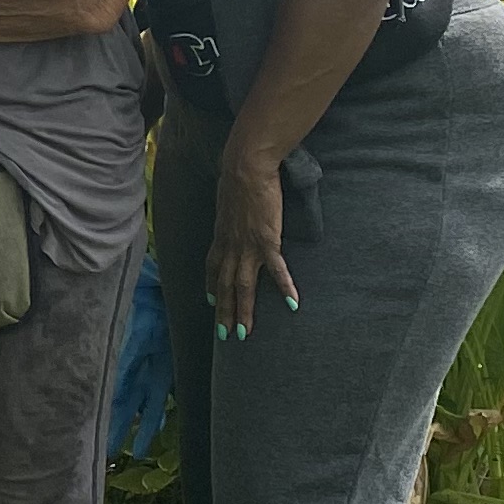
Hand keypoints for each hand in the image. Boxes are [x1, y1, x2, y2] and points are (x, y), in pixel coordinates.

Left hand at [209, 145, 296, 340]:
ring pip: (243, 286)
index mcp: (221, 237)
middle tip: (224, 334)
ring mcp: (247, 246)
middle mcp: (230, 246)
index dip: (212, 287)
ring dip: (244, 310)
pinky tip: (292, 303)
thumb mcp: (228, 201)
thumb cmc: (239, 179)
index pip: (213, 268)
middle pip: (225, 285)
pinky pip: (276, 270)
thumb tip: (234, 210)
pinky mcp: (266, 240)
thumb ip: (231, 214)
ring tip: (245, 332)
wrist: (245, 168)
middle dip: (224, 311)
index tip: (210, 302)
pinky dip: (284, 287)